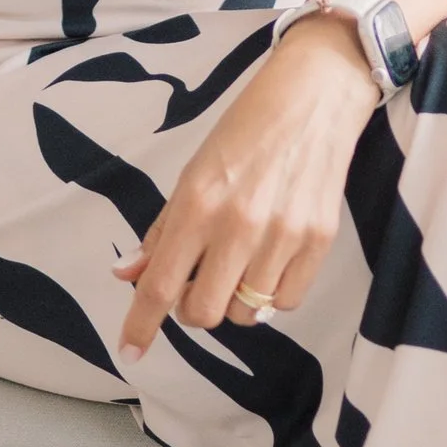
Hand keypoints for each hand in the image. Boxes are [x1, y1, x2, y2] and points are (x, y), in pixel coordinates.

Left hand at [115, 20, 381, 358]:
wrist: (314, 96)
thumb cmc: (246, 130)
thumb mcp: (193, 173)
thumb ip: (163, 229)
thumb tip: (127, 273)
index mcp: (198, 204)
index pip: (160, 283)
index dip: (141, 324)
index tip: (130, 350)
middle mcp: (239, 225)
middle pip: (203, 312)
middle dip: (193, 308)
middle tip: (197, 284)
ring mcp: (283, 235)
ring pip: (245, 313)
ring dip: (233, 300)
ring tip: (238, 265)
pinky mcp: (319, 240)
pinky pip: (285, 302)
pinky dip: (270, 294)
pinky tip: (269, 262)